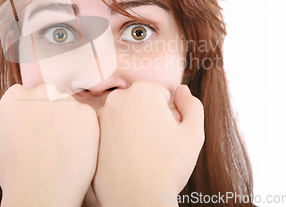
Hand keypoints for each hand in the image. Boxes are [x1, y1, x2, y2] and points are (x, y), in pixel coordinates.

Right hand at [0, 84, 99, 206]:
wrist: (41, 192)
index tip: (32, 132)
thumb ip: (9, 121)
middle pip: (48, 97)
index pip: (25, 97)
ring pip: (69, 107)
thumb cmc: (15, 172)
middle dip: (49, 113)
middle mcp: (42, 91)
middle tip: (49, 140)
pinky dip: (84, 132)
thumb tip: (16, 116)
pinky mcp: (87, 113)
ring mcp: (66, 101)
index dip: (29, 116)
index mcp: (16, 95)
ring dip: (68, 121)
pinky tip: (75, 150)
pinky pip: (86, 119)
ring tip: (63, 148)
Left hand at [93, 81, 203, 206]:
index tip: (168, 132)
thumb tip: (181, 90)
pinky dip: (118, 140)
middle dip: (149, 116)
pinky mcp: (92, 134)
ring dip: (133, 127)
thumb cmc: (169, 167)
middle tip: (156, 142)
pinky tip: (128, 158)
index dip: (169, 113)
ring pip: (124, 116)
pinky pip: (110, 132)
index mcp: (143, 90)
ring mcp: (101, 116)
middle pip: (140, 102)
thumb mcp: (194, 134)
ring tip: (142, 152)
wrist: (138, 199)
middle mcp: (118, 97)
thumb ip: (192, 105)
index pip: (161, 94)